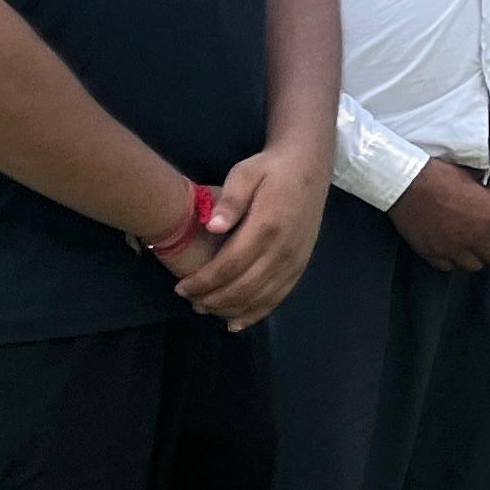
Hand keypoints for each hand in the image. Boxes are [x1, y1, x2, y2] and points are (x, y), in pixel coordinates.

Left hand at [175, 145, 321, 325]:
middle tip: (189, 300)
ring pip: (259, 298)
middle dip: (211, 299)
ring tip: (205, 309)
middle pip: (243, 288)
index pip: (229, 266)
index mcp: (267, 227)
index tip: (180, 287)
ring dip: (229, 309)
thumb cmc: (271, 169)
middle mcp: (283, 250)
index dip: (203, 282)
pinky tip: (235, 322)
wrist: (309, 167)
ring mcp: (294, 261)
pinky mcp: (300, 266)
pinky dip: (255, 314)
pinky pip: (277, 298)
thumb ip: (230, 200)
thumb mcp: (246, 173)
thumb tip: (212, 226)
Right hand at [390, 155, 489, 274]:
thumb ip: (488, 195)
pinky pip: (449, 267)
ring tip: (474, 247)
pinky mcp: (434, 254)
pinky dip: (452, 260)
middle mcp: (477, 237)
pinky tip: (451, 250)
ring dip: (477, 257)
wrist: (407, 182)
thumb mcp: (473, 179)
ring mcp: (454, 249)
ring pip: (475, 266)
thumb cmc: (441, 175)